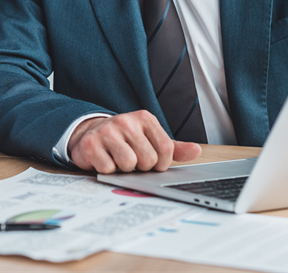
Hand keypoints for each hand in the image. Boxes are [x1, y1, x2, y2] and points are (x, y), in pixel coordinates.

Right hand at [68, 111, 201, 173]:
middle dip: (141, 166)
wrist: (91, 134)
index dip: (161, 164)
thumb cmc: (125, 140)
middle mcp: (126, 121)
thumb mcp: (150, 140)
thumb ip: (173, 147)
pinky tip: (105, 159)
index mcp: (145, 118)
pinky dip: (107, 170)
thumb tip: (196, 150)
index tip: (152, 162)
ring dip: (124, 169)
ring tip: (118, 158)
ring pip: (129, 164)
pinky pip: (108, 169)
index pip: (166, 149)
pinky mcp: (91, 144)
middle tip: (131, 158)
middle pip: (148, 160)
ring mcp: (107, 131)